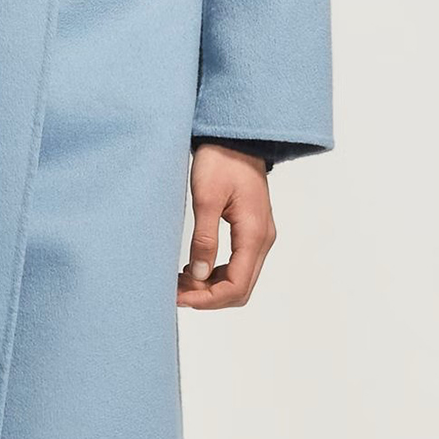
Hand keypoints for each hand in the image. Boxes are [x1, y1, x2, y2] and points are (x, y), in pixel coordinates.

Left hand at [177, 144, 274, 309]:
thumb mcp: (206, 198)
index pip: (237, 286)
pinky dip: (216, 274)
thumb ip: (204, 239)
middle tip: (176, 291)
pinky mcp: (251, 232)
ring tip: (180, 281)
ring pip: (239, 280)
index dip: (208, 299)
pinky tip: (192, 269)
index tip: (179, 298)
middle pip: (240, 289)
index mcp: (254, 234)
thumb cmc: (221, 161)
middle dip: (208, 297)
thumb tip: (197, 276)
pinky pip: (237, 265)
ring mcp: (259, 237)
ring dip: (211, 287)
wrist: (235, 139)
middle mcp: (262, 240)